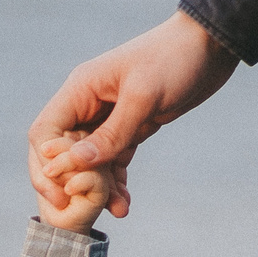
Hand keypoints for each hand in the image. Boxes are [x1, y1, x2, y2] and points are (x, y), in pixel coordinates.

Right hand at [28, 10, 237, 214]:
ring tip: (118, 211)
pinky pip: (113, 161)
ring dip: (98, 188)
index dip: (46, 166)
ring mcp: (108, 117)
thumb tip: (74, 164)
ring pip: (89, 161)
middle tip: (84, 211)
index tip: (62, 194)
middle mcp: (88, 105)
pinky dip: (116, 182)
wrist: (212, 45)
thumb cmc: (175, 59)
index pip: (45, 133)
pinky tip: (125, 203)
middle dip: (70, 182)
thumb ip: (110, 134)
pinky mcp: (130, 126)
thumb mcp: (143, 97)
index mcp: (80, 90)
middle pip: (61, 152)